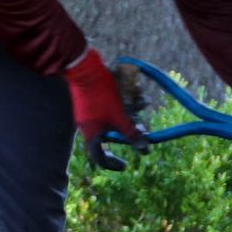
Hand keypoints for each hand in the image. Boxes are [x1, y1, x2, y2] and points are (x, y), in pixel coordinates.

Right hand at [66, 48, 148, 169]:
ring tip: (143, 102)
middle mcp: (88, 126)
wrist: (85, 67)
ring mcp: (88, 112)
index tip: (125, 164)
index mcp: (92, 134)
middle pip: (111, 136)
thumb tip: (146, 151)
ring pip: (113, 119)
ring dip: (130, 113)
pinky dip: (123, 103)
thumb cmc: (101, 94)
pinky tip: (136, 92)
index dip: (113, 164)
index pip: (100, 158)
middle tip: (142, 127)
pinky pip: (110, 108)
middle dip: (129, 131)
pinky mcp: (91, 99)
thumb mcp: (121, 116)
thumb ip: (132, 134)